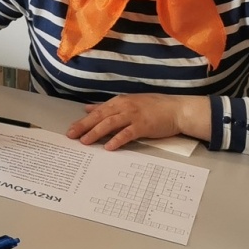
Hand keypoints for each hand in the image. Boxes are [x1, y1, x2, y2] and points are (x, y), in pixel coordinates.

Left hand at [67, 93, 207, 150]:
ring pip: (110, 123)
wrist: (177, 109)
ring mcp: (134, 116)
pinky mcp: (144, 126)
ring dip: (96, 132)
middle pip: (100, 116)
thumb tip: (88, 108)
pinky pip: (127, 133)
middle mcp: (124, 106)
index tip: (71, 130)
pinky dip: (117, 140)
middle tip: (71, 136)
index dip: (83, 121)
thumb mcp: (129, 102)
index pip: (97, 111)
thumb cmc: (154, 107)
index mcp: (120, 101)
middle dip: (84, 126)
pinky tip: (108, 147)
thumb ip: (108, 106)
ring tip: (85, 141)